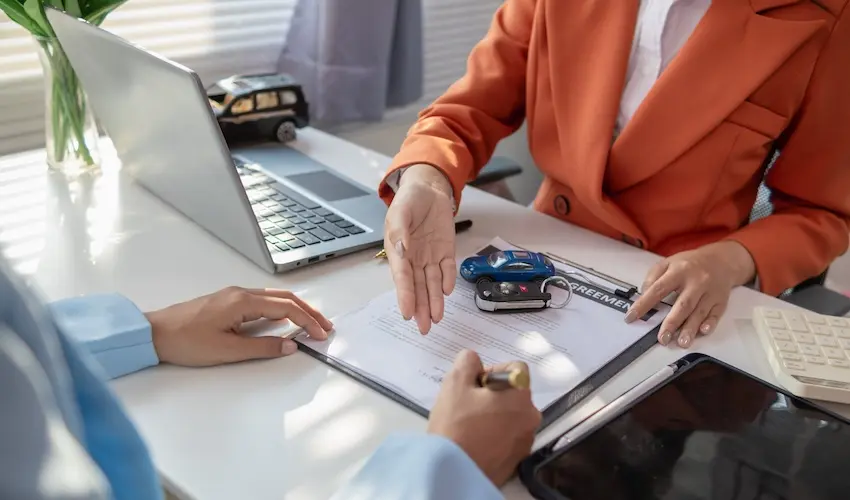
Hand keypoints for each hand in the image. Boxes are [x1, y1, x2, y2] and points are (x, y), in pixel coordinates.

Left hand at [146, 287, 333, 366]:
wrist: (154, 333)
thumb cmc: (186, 341)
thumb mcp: (227, 350)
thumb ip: (262, 347)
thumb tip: (290, 345)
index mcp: (243, 302)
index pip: (286, 309)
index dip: (307, 322)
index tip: (321, 335)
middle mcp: (241, 293)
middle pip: (285, 298)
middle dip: (309, 312)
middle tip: (326, 327)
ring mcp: (234, 294)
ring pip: (275, 297)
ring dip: (296, 308)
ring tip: (311, 323)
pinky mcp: (227, 300)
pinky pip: (263, 299)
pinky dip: (281, 307)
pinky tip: (285, 318)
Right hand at [384, 164, 456, 332]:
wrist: (429, 189)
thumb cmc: (409, 200)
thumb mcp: (400, 212)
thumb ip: (399, 230)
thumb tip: (401, 248)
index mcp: (397, 251)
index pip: (402, 277)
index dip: (405, 295)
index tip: (407, 313)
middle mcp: (414, 258)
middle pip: (417, 287)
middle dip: (421, 308)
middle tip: (424, 328)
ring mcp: (430, 257)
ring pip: (432, 283)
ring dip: (434, 301)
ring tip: (437, 318)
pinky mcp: (446, 252)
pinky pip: (448, 268)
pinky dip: (448, 280)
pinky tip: (447, 292)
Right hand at [427, 350, 540, 486]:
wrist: (453, 472)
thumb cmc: (455, 425)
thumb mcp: (455, 383)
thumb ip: (467, 361)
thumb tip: (474, 360)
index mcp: (521, 395)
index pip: (516, 367)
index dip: (493, 371)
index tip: (475, 385)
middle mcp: (531, 416)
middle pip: (514, 393)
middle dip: (493, 394)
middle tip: (468, 404)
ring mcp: (526, 439)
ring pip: (512, 415)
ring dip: (495, 414)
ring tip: (470, 424)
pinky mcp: (518, 458)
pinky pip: (509, 436)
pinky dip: (496, 434)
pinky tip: (475, 440)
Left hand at [625, 241, 755, 347]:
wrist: (721, 259)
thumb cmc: (690, 263)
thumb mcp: (668, 263)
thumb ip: (653, 277)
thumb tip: (643, 295)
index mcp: (679, 271)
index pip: (658, 289)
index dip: (644, 304)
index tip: (632, 317)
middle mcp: (696, 282)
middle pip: (682, 304)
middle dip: (672, 323)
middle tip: (662, 339)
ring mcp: (710, 292)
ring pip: (699, 312)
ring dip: (690, 329)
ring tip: (681, 342)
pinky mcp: (721, 300)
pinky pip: (716, 314)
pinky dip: (710, 323)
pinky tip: (703, 331)